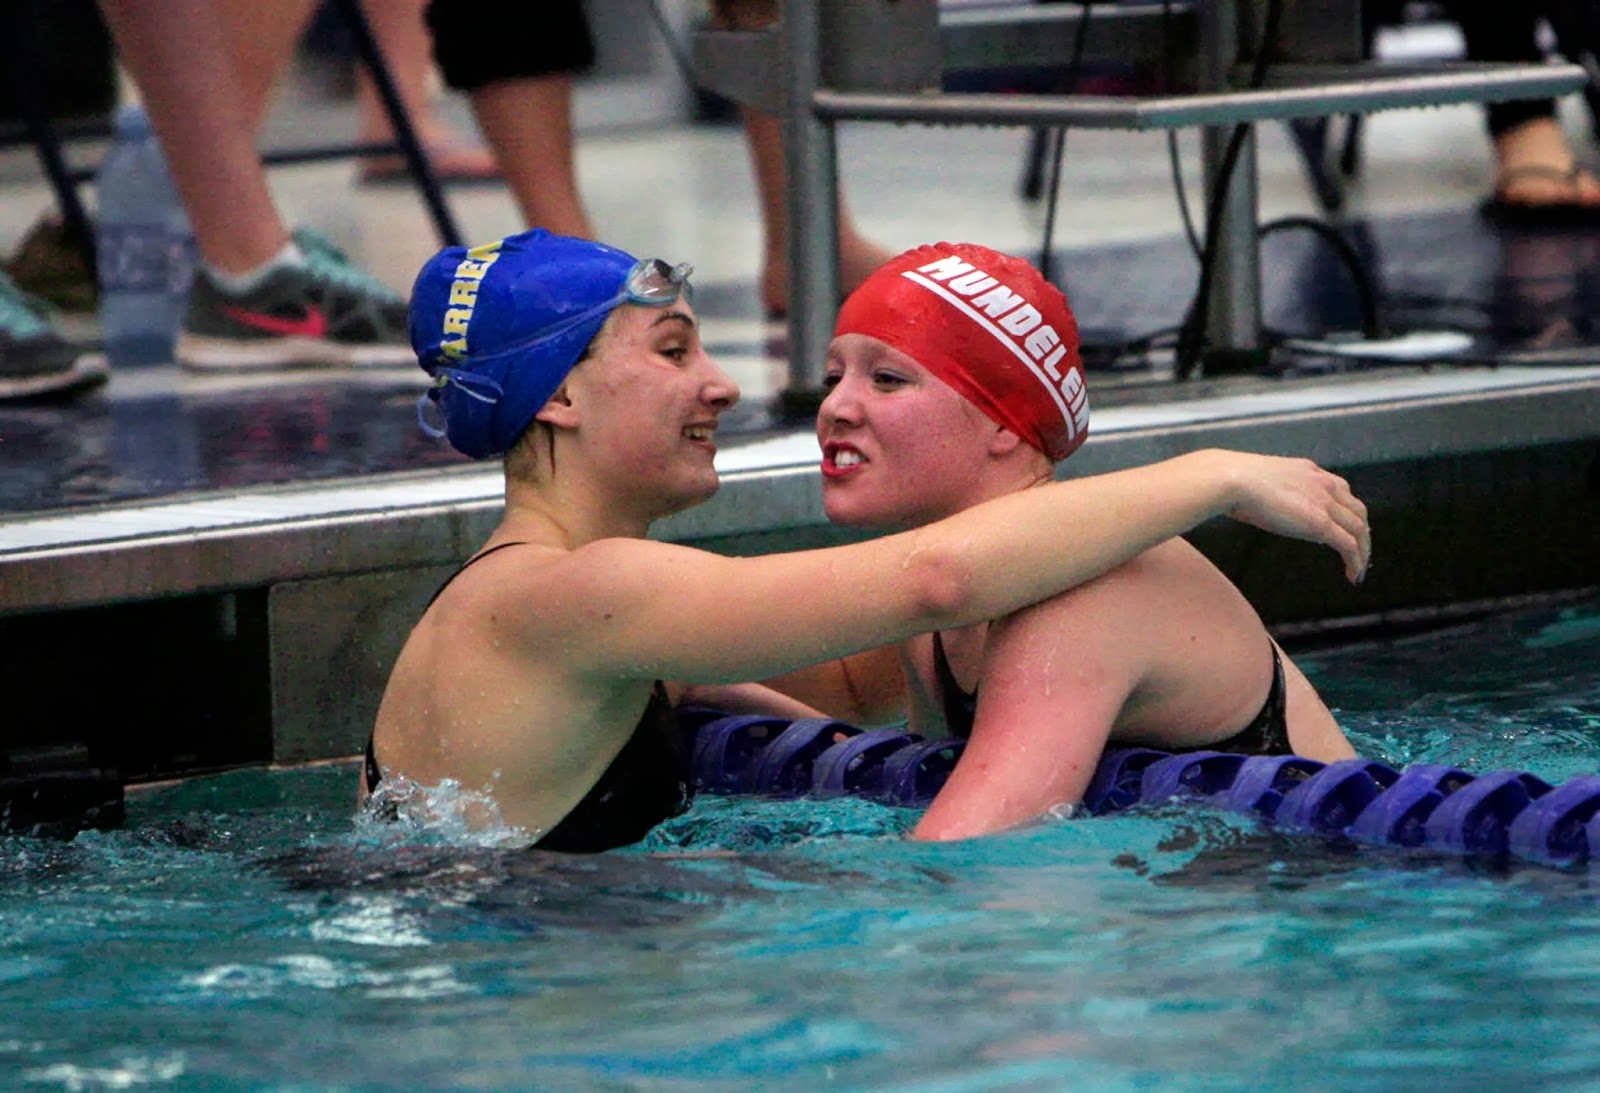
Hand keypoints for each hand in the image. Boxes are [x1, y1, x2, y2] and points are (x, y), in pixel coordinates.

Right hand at [1211, 451, 1370, 583]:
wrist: (1231, 479)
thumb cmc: (1230, 480)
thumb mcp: (1257, 483)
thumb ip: (1268, 493)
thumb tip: (1258, 506)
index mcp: (1308, 471)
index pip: (1340, 490)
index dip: (1346, 511)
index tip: (1345, 527)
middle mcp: (1323, 483)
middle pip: (1357, 510)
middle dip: (1361, 532)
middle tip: (1359, 551)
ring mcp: (1324, 502)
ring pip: (1358, 529)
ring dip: (1362, 551)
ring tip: (1359, 569)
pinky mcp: (1321, 523)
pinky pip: (1348, 545)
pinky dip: (1356, 561)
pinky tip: (1352, 575)